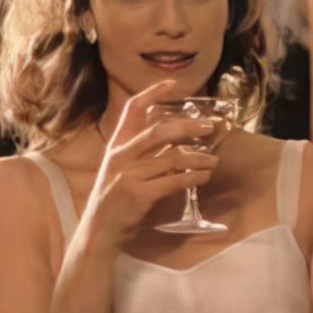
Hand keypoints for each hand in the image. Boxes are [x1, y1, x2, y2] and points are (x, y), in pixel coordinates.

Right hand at [84, 80, 220, 242]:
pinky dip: (193, 178)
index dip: (152, 94)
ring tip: (214, 161)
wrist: (99, 229)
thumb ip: (140, 153)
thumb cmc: (114, 198)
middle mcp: (121, 156)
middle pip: (159, 132)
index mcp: (116, 146)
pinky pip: (174, 181)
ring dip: (199, 158)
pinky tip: (204, 177)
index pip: (132, 111)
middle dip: (188, 127)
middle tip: (209, 127)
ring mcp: (129, 175)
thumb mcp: (119, 169)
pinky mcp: (139, 194)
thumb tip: (175, 139)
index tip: (172, 84)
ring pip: (172, 157)